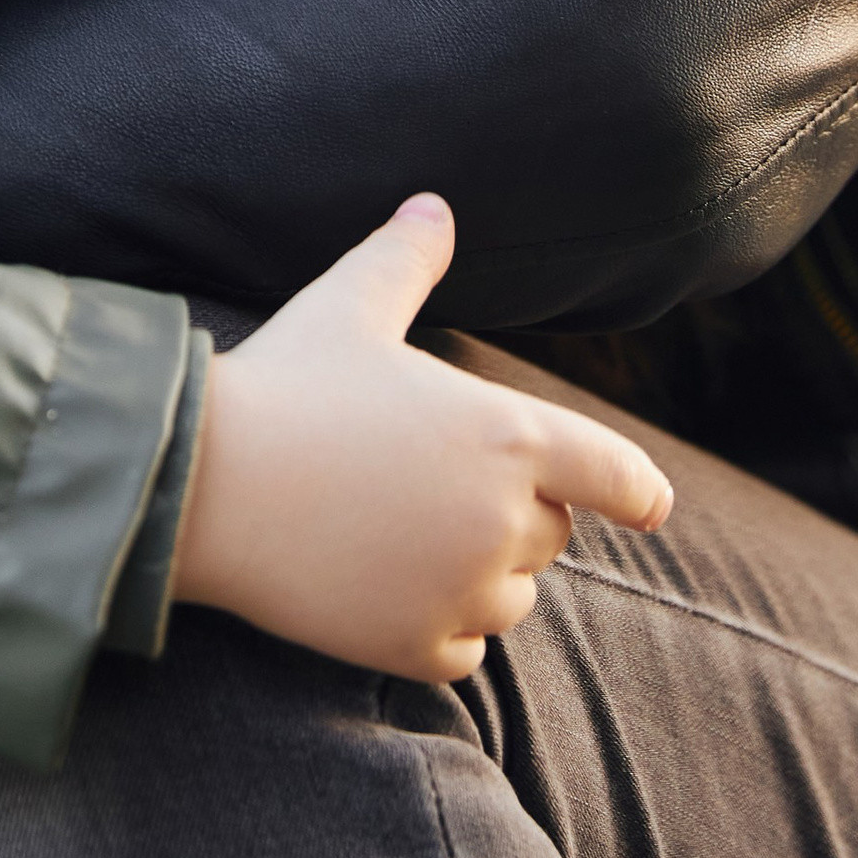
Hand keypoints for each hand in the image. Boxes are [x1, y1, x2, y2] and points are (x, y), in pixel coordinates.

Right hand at [171, 194, 672, 681]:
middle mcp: (503, 520)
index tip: (656, 508)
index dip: (640, 491)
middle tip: (436, 487)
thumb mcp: (348, 306)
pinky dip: (443, 629)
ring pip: (512, 597)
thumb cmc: (283, 384)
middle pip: (552, 533)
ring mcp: (460, 590)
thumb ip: (405, 259)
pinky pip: (464, 652)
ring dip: (482, 575)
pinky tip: (394, 596)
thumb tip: (433, 205)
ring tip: (410, 539)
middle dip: (516, 514)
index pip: (615, 474)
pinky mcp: (412, 644)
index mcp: (510, 436)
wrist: (201, 482)